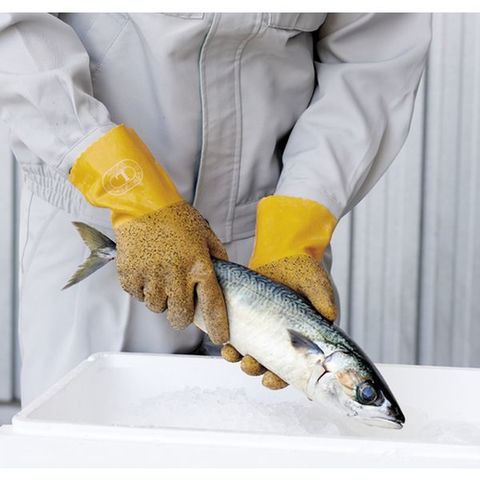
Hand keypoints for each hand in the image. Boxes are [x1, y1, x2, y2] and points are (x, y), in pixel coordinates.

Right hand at [69, 125, 228, 343]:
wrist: (142, 203)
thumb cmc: (176, 216)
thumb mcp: (204, 233)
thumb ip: (216, 256)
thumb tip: (222, 275)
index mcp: (199, 265)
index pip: (212, 304)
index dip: (217, 325)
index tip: (219, 338)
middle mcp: (176, 275)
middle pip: (181, 317)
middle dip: (181, 315)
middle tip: (179, 302)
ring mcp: (151, 277)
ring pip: (157, 308)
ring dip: (160, 299)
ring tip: (160, 276)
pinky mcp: (130, 276)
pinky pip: (138, 296)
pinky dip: (142, 289)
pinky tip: (146, 270)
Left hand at [220, 195, 337, 389]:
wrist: (285, 253)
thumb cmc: (306, 272)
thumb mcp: (318, 285)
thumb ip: (324, 301)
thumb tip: (330, 317)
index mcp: (302, 338)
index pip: (293, 368)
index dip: (281, 379)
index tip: (270, 380)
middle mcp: (281, 337)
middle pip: (267, 365)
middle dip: (256, 370)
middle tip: (249, 364)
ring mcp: (263, 328)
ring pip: (250, 354)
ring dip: (239, 360)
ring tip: (232, 354)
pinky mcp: (247, 316)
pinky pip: (237, 335)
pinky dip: (230, 342)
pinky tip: (225, 342)